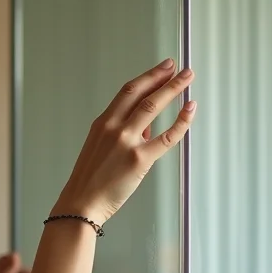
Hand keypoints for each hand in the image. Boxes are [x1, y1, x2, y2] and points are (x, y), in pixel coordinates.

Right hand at [54, 59, 195, 223]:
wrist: (81, 204)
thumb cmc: (88, 182)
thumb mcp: (98, 149)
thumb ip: (121, 135)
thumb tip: (147, 126)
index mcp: (102, 124)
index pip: (128, 93)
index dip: (148, 77)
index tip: (162, 69)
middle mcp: (113, 128)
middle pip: (141, 94)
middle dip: (163, 77)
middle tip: (178, 68)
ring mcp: (126, 142)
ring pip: (153, 107)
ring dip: (173, 89)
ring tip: (187, 78)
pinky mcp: (139, 159)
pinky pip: (167, 137)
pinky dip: (182, 121)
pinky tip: (190, 110)